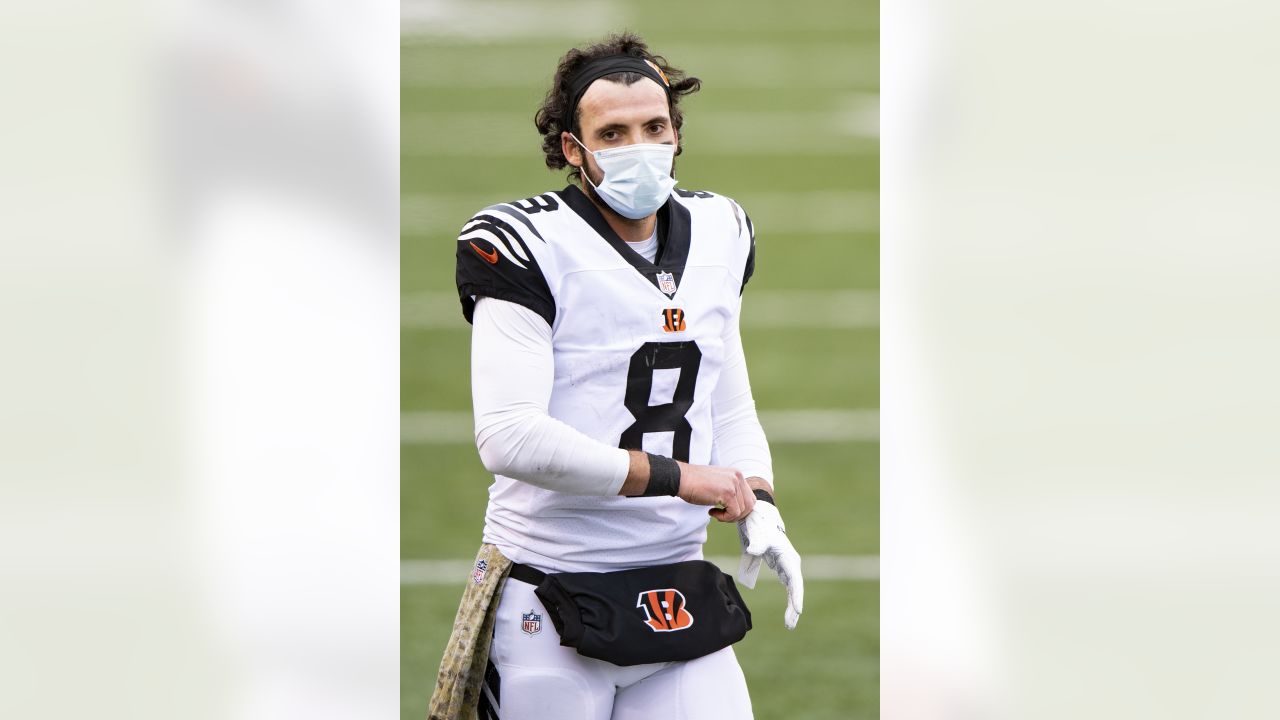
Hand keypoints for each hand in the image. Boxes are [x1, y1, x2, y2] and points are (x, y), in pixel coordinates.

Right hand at [676, 462, 754, 522]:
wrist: (681, 479)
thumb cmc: (695, 484)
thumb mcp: (718, 484)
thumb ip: (731, 491)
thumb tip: (740, 509)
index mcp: (737, 474)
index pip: (750, 497)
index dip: (741, 509)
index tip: (728, 512)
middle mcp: (738, 477)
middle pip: (750, 504)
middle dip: (737, 515)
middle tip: (723, 515)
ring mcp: (733, 484)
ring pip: (742, 510)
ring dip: (729, 517)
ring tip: (716, 512)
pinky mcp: (728, 492)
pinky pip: (734, 513)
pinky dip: (724, 517)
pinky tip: (712, 511)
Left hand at [737, 501, 803, 628]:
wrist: (758, 518)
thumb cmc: (759, 526)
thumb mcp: (758, 534)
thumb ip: (757, 543)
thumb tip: (753, 550)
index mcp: (789, 557)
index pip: (795, 580)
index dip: (797, 596)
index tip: (798, 610)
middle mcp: (792, 563)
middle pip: (796, 589)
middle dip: (794, 606)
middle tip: (790, 624)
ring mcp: (788, 566)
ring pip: (793, 590)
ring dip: (793, 607)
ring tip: (790, 625)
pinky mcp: (782, 568)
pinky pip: (788, 588)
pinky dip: (789, 600)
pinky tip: (789, 613)